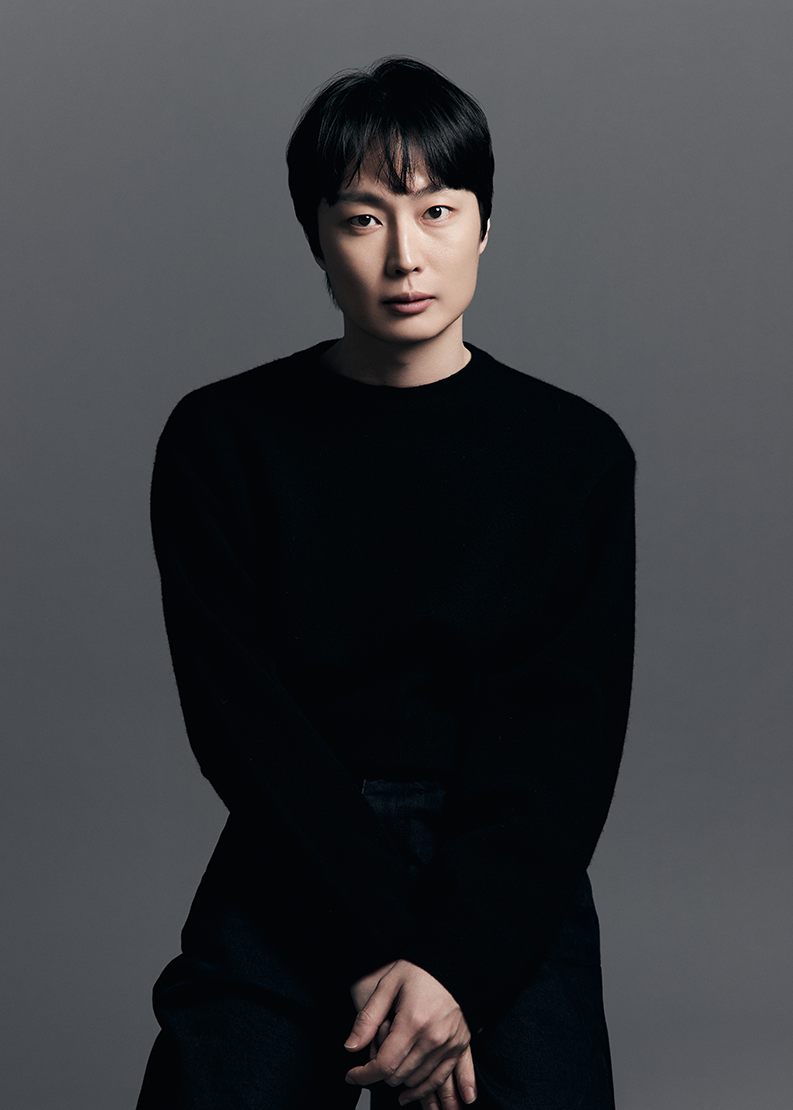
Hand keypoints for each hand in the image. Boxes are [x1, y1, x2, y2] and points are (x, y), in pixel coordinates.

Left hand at [344, 959, 476, 1105]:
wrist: (454, 961)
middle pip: (399, 1077)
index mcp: (413, 1022)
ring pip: (418, 1081)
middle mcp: (433, 1039)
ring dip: (399, 1082)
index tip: (351, 1075)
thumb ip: (367, 1018)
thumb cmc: (420, 969)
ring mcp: (449, 1045)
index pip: (384, 1066)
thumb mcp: (387, 985)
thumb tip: (350, 1047)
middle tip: (375, 1054)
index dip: (363, 1075)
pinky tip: (411, 1095)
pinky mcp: (460, 1046)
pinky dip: (426, 1090)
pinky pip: (441, 1078)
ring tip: (389, 1069)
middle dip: (380, 1073)